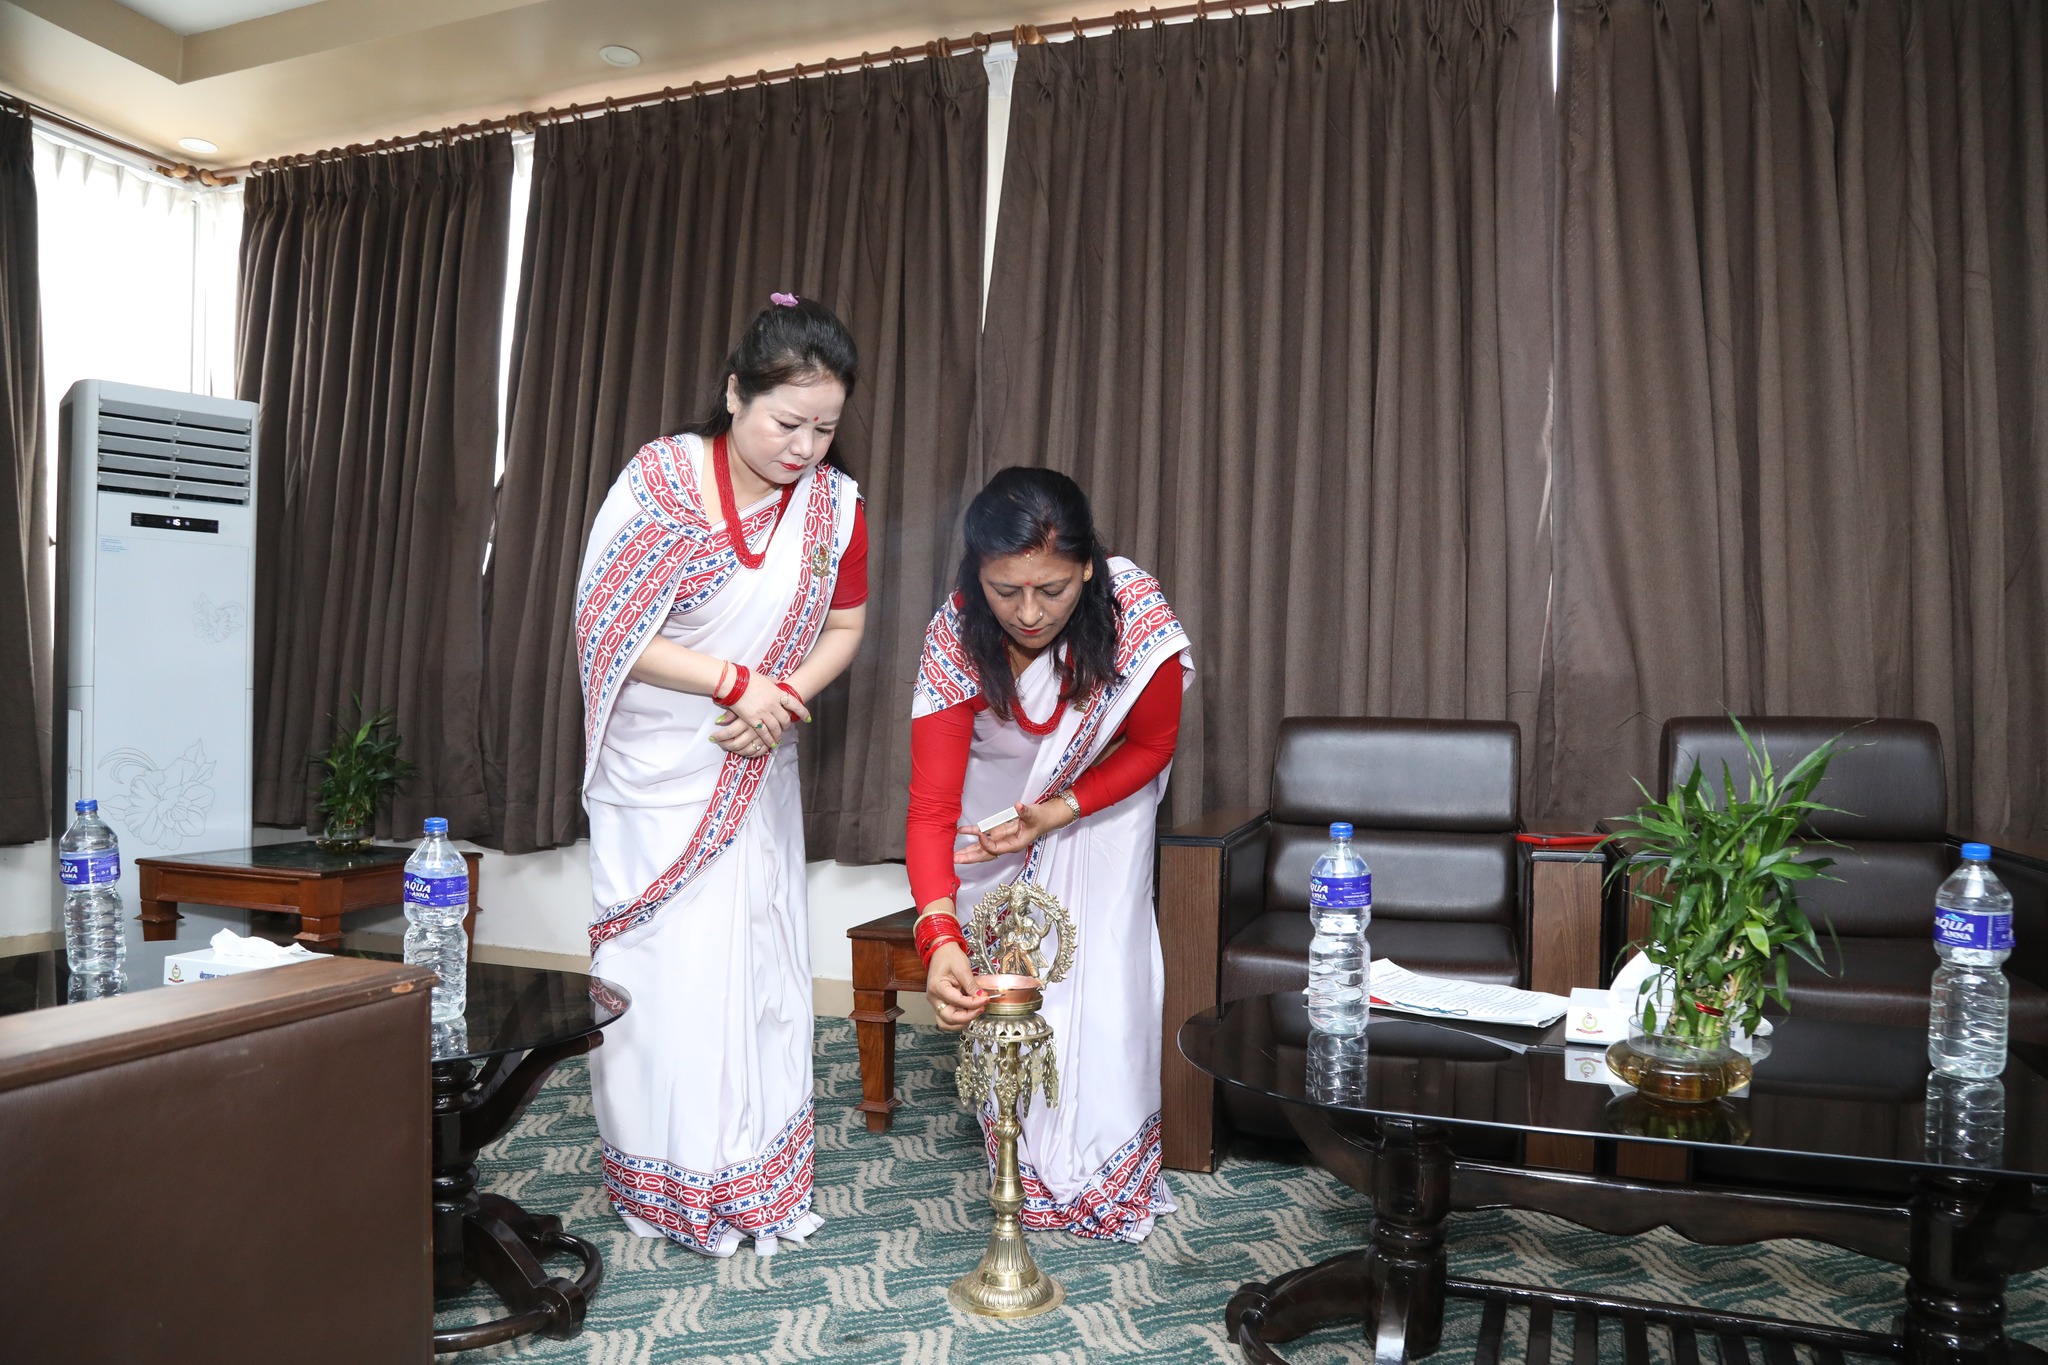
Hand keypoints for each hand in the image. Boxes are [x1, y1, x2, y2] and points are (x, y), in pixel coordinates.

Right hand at [709, 672, 807, 756]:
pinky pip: (763, 733)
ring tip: (778, 739)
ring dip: (778, 735)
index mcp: (777, 693)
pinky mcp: (752, 720)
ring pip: (776, 728)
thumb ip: (775, 683)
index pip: (795, 705)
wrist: (733, 683)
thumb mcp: (766, 678)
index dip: (803, 713)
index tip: (807, 719)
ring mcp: (763, 713)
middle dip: (787, 726)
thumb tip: (781, 685)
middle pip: (785, 719)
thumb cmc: (748, 678)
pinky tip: (770, 743)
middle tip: (786, 728)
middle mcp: (773, 705)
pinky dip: (768, 739)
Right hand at [925, 938, 987, 1031]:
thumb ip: (971, 985)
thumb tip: (982, 997)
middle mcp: (934, 998)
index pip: (957, 1001)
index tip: (985, 999)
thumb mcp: (962, 968)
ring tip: (975, 1012)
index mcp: (937, 987)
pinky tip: (969, 1012)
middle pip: (949, 1018)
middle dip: (967, 1016)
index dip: (973, 1003)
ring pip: (946, 1023)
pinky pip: (948, 1018)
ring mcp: (936, 1002)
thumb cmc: (949, 956)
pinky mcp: (941, 1003)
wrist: (941, 950)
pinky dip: (958, 1019)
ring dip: (962, 1021)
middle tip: (981, 1008)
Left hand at [953, 797, 1076, 864]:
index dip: (987, 844)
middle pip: (985, 854)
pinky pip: (983, 833)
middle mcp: (1005, 844)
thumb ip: (1026, 812)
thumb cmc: (1040, 819)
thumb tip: (1019, 806)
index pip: (997, 848)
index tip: (979, 834)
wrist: (1044, 817)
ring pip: (982, 848)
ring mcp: (1000, 838)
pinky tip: (961, 831)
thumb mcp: (1034, 815)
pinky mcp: (998, 831)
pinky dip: (972, 832)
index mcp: (1014, 844)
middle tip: (955, 859)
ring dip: (968, 850)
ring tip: (954, 854)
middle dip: (970, 857)